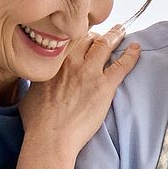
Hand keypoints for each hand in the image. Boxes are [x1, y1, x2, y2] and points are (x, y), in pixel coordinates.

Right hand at [18, 25, 140, 158]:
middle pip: (87, 38)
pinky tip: (136, 48)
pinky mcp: (104, 86)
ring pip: (105, 45)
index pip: (69, 39)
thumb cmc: (38, 121)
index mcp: (53, 61)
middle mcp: (71, 61)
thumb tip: (38, 76)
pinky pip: (121, 65)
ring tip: (122, 31)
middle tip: (106, 32)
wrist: (51, 137)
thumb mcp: (31, 91)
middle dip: (97, 34)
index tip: (84, 36)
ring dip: (115, 36)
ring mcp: (89, 72)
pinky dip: (130, 55)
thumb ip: (38, 78)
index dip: (79, 36)